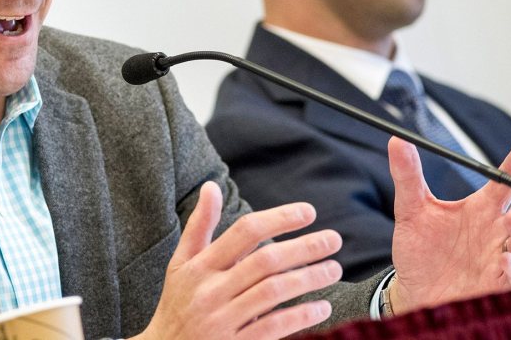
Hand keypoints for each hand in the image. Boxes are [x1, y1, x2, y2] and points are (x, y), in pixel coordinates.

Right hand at [132, 181, 341, 339]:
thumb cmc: (177, 302)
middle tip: (333, 239)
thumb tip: (211, 186)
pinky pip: (273, 328)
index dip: (279, 219)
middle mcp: (211, 290)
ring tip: (333, 269)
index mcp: (200, 265)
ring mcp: (223, 319)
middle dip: (304, 248)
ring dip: (308, 279)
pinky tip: (323, 307)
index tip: (309, 212)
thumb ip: (199, 225)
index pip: (245, 232)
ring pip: (273, 293)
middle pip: (265, 261)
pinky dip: (301, 317)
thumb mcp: (180, 263)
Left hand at [387, 126, 510, 312]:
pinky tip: (504, 260)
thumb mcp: (410, 209)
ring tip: (510, 218)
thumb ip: (408, 176)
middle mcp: (495, 230)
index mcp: (480, 208)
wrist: (412, 290)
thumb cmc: (419, 249)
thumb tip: (398, 140)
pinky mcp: (494, 283)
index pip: (507, 176)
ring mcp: (498, 256)